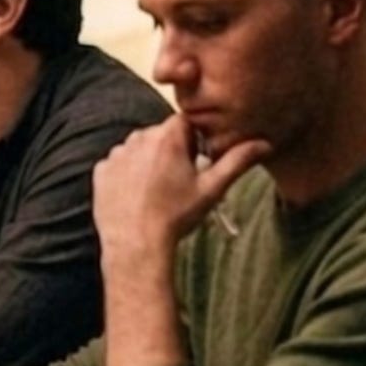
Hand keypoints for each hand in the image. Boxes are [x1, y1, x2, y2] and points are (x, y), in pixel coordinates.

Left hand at [93, 115, 269, 262]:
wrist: (136, 243)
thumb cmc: (176, 216)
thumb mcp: (212, 188)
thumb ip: (237, 161)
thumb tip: (264, 143)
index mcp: (166, 137)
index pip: (185, 122)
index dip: (193, 141)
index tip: (196, 162)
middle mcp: (137, 139)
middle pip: (161, 134)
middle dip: (171, 150)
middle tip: (179, 180)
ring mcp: (116, 154)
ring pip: (138, 148)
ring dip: (149, 161)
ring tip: (157, 191)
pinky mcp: (101, 170)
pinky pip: (118, 164)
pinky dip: (128, 174)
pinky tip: (137, 195)